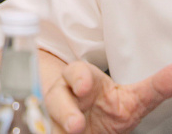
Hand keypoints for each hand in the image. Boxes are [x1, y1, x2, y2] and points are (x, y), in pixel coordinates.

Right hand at [45, 60, 171, 132]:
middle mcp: (63, 96)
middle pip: (56, 98)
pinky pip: (47, 130)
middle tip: (77, 125)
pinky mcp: (51, 129)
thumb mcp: (134, 99)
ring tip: (71, 131)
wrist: (85, 121)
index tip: (84, 87)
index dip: (79, 79)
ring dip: (57, 124)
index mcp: (83, 81)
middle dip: (65, 110)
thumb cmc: (107, 106)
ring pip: (48, 116)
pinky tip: (58, 133)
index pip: (76, 73)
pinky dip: (52, 132)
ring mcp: (54, 114)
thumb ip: (154, 88)